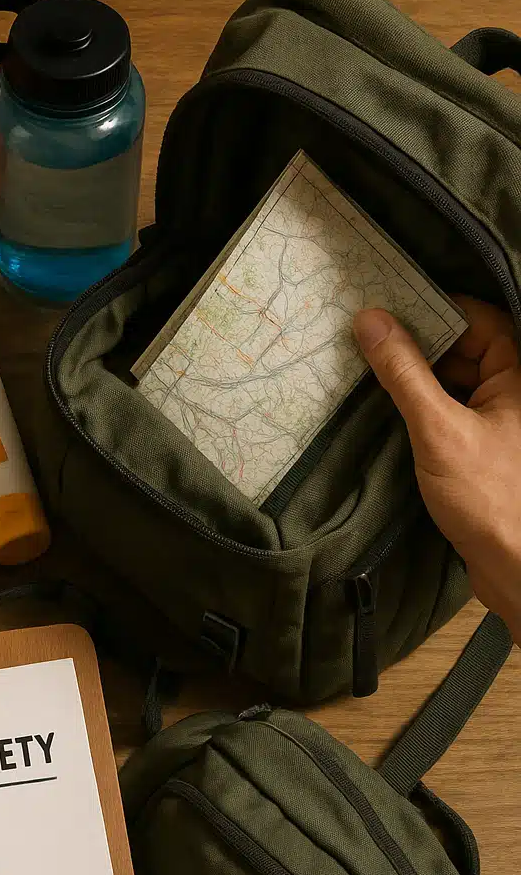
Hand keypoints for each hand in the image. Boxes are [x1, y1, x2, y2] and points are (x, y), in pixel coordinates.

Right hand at [353, 299, 520, 641]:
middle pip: (467, 350)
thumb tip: (372, 321)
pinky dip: (426, 410)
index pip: (479, 319)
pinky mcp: (488, 450)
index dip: (435, 311)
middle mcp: (516, 392)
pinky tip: (392, 414)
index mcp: (520, 375)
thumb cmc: (489, 497)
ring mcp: (504, 422)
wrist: (515, 565)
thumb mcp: (438, 429)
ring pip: (458, 384)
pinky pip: (454, 414)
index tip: (388, 309)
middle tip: (369, 341)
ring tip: (372, 376)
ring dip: (419, 381)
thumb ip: (405, 373)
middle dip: (421, 346)